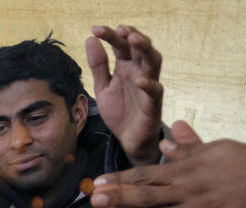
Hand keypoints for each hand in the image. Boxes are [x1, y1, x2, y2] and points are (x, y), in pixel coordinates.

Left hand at [85, 25, 163, 165]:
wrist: (128, 140)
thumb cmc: (120, 111)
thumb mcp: (103, 87)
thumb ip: (98, 65)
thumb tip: (90, 39)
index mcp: (126, 67)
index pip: (121, 45)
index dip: (110, 35)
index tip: (95, 29)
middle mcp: (139, 72)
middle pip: (140, 48)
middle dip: (132, 36)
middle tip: (121, 29)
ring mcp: (148, 86)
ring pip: (154, 62)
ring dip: (146, 49)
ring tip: (134, 40)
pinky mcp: (153, 104)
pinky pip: (155, 91)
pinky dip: (149, 85)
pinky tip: (139, 80)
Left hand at [89, 121, 245, 207]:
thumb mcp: (217, 149)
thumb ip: (189, 148)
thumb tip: (166, 139)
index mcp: (188, 170)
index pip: (147, 174)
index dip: (120, 181)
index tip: (98, 185)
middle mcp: (191, 190)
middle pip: (148, 198)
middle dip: (119, 203)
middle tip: (93, 207)